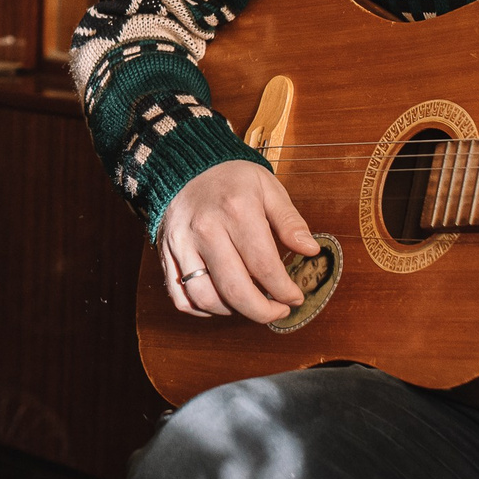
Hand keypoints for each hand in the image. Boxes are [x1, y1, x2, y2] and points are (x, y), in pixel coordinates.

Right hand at [156, 159, 318, 323]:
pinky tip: (222, 302)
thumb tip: (311, 250)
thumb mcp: (268, 188)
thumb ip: (290, 221)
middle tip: (279, 310)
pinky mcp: (167, 254)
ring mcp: (182, 244)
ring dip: (234, 311)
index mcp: (236, 210)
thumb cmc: (231, 179)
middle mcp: (206, 229)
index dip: (284, 290)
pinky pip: (181, 297)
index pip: (264, 266)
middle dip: (263, 311)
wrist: (185, 166)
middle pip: (235, 289)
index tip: (295, 297)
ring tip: (251, 304)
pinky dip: (202, 309)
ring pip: (206, 298)